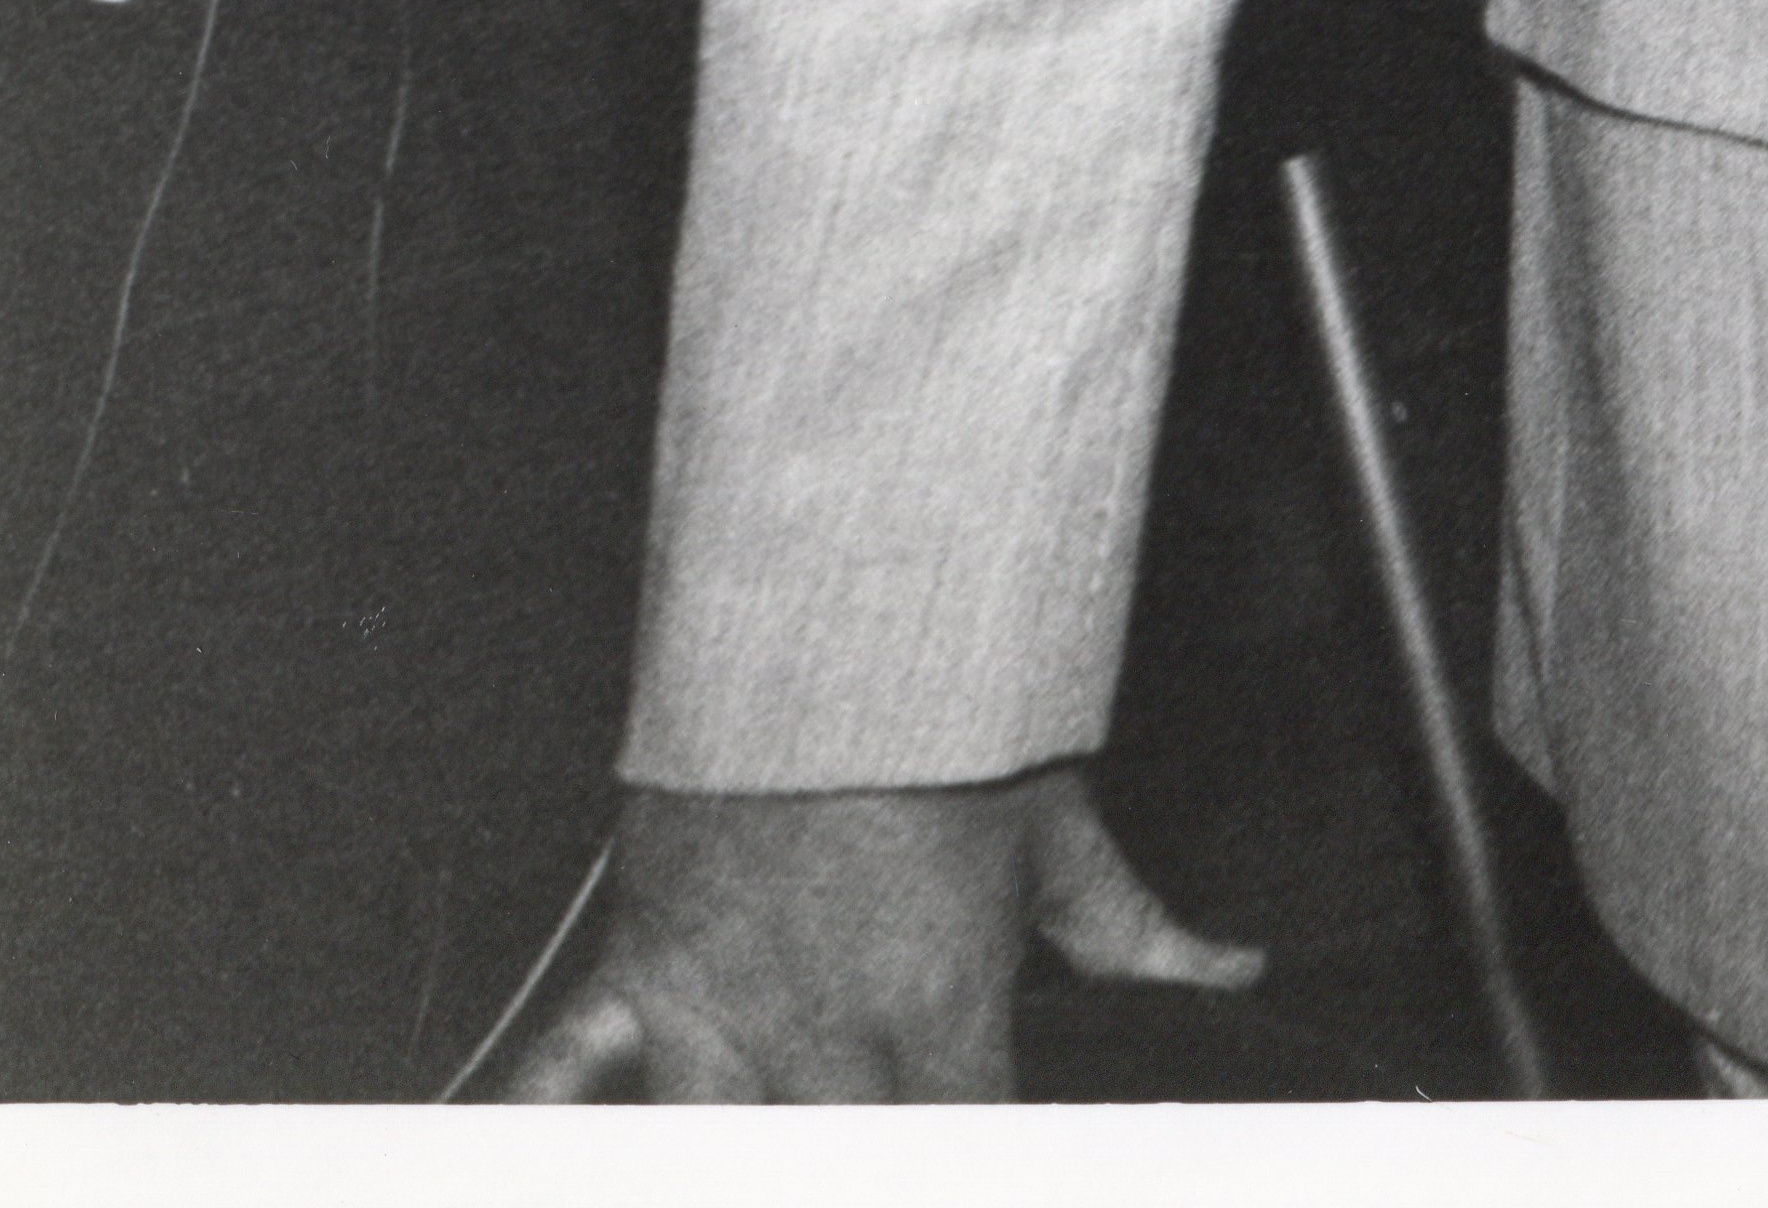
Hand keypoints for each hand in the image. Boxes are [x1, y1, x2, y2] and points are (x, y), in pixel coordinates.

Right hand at [488, 762, 1254, 1098]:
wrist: (833, 615)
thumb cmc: (953, 713)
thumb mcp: (1062, 827)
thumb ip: (1134, 928)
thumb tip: (1229, 971)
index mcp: (938, 1010)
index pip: (964, 1155)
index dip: (982, 1173)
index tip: (992, 1167)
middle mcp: (823, 1032)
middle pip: (838, 1165)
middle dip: (861, 1166)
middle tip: (872, 1138)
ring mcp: (719, 1008)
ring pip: (712, 1150)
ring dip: (737, 1160)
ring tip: (767, 1142)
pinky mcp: (640, 965)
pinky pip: (564, 1072)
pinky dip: (538, 1123)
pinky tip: (540, 1156)